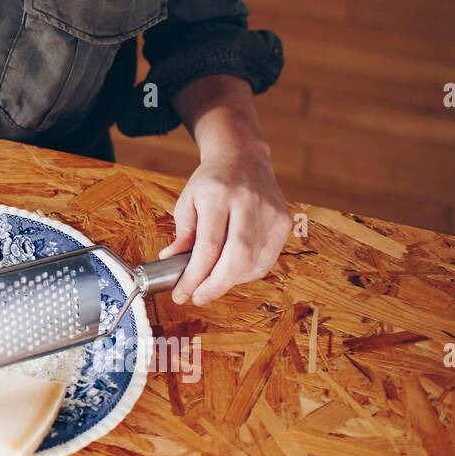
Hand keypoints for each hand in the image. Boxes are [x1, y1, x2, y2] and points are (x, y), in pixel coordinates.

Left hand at [158, 140, 290, 304]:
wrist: (243, 157)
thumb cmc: (211, 182)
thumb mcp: (187, 201)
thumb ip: (182, 234)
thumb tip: (170, 261)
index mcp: (218, 196)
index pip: (208, 246)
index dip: (195, 276)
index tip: (182, 294)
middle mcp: (248, 204)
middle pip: (237, 257)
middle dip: (216, 285)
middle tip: (198, 298)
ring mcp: (270, 213)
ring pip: (253, 262)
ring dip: (229, 281)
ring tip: (210, 284)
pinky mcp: (283, 222)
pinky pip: (266, 260)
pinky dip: (247, 273)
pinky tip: (231, 273)